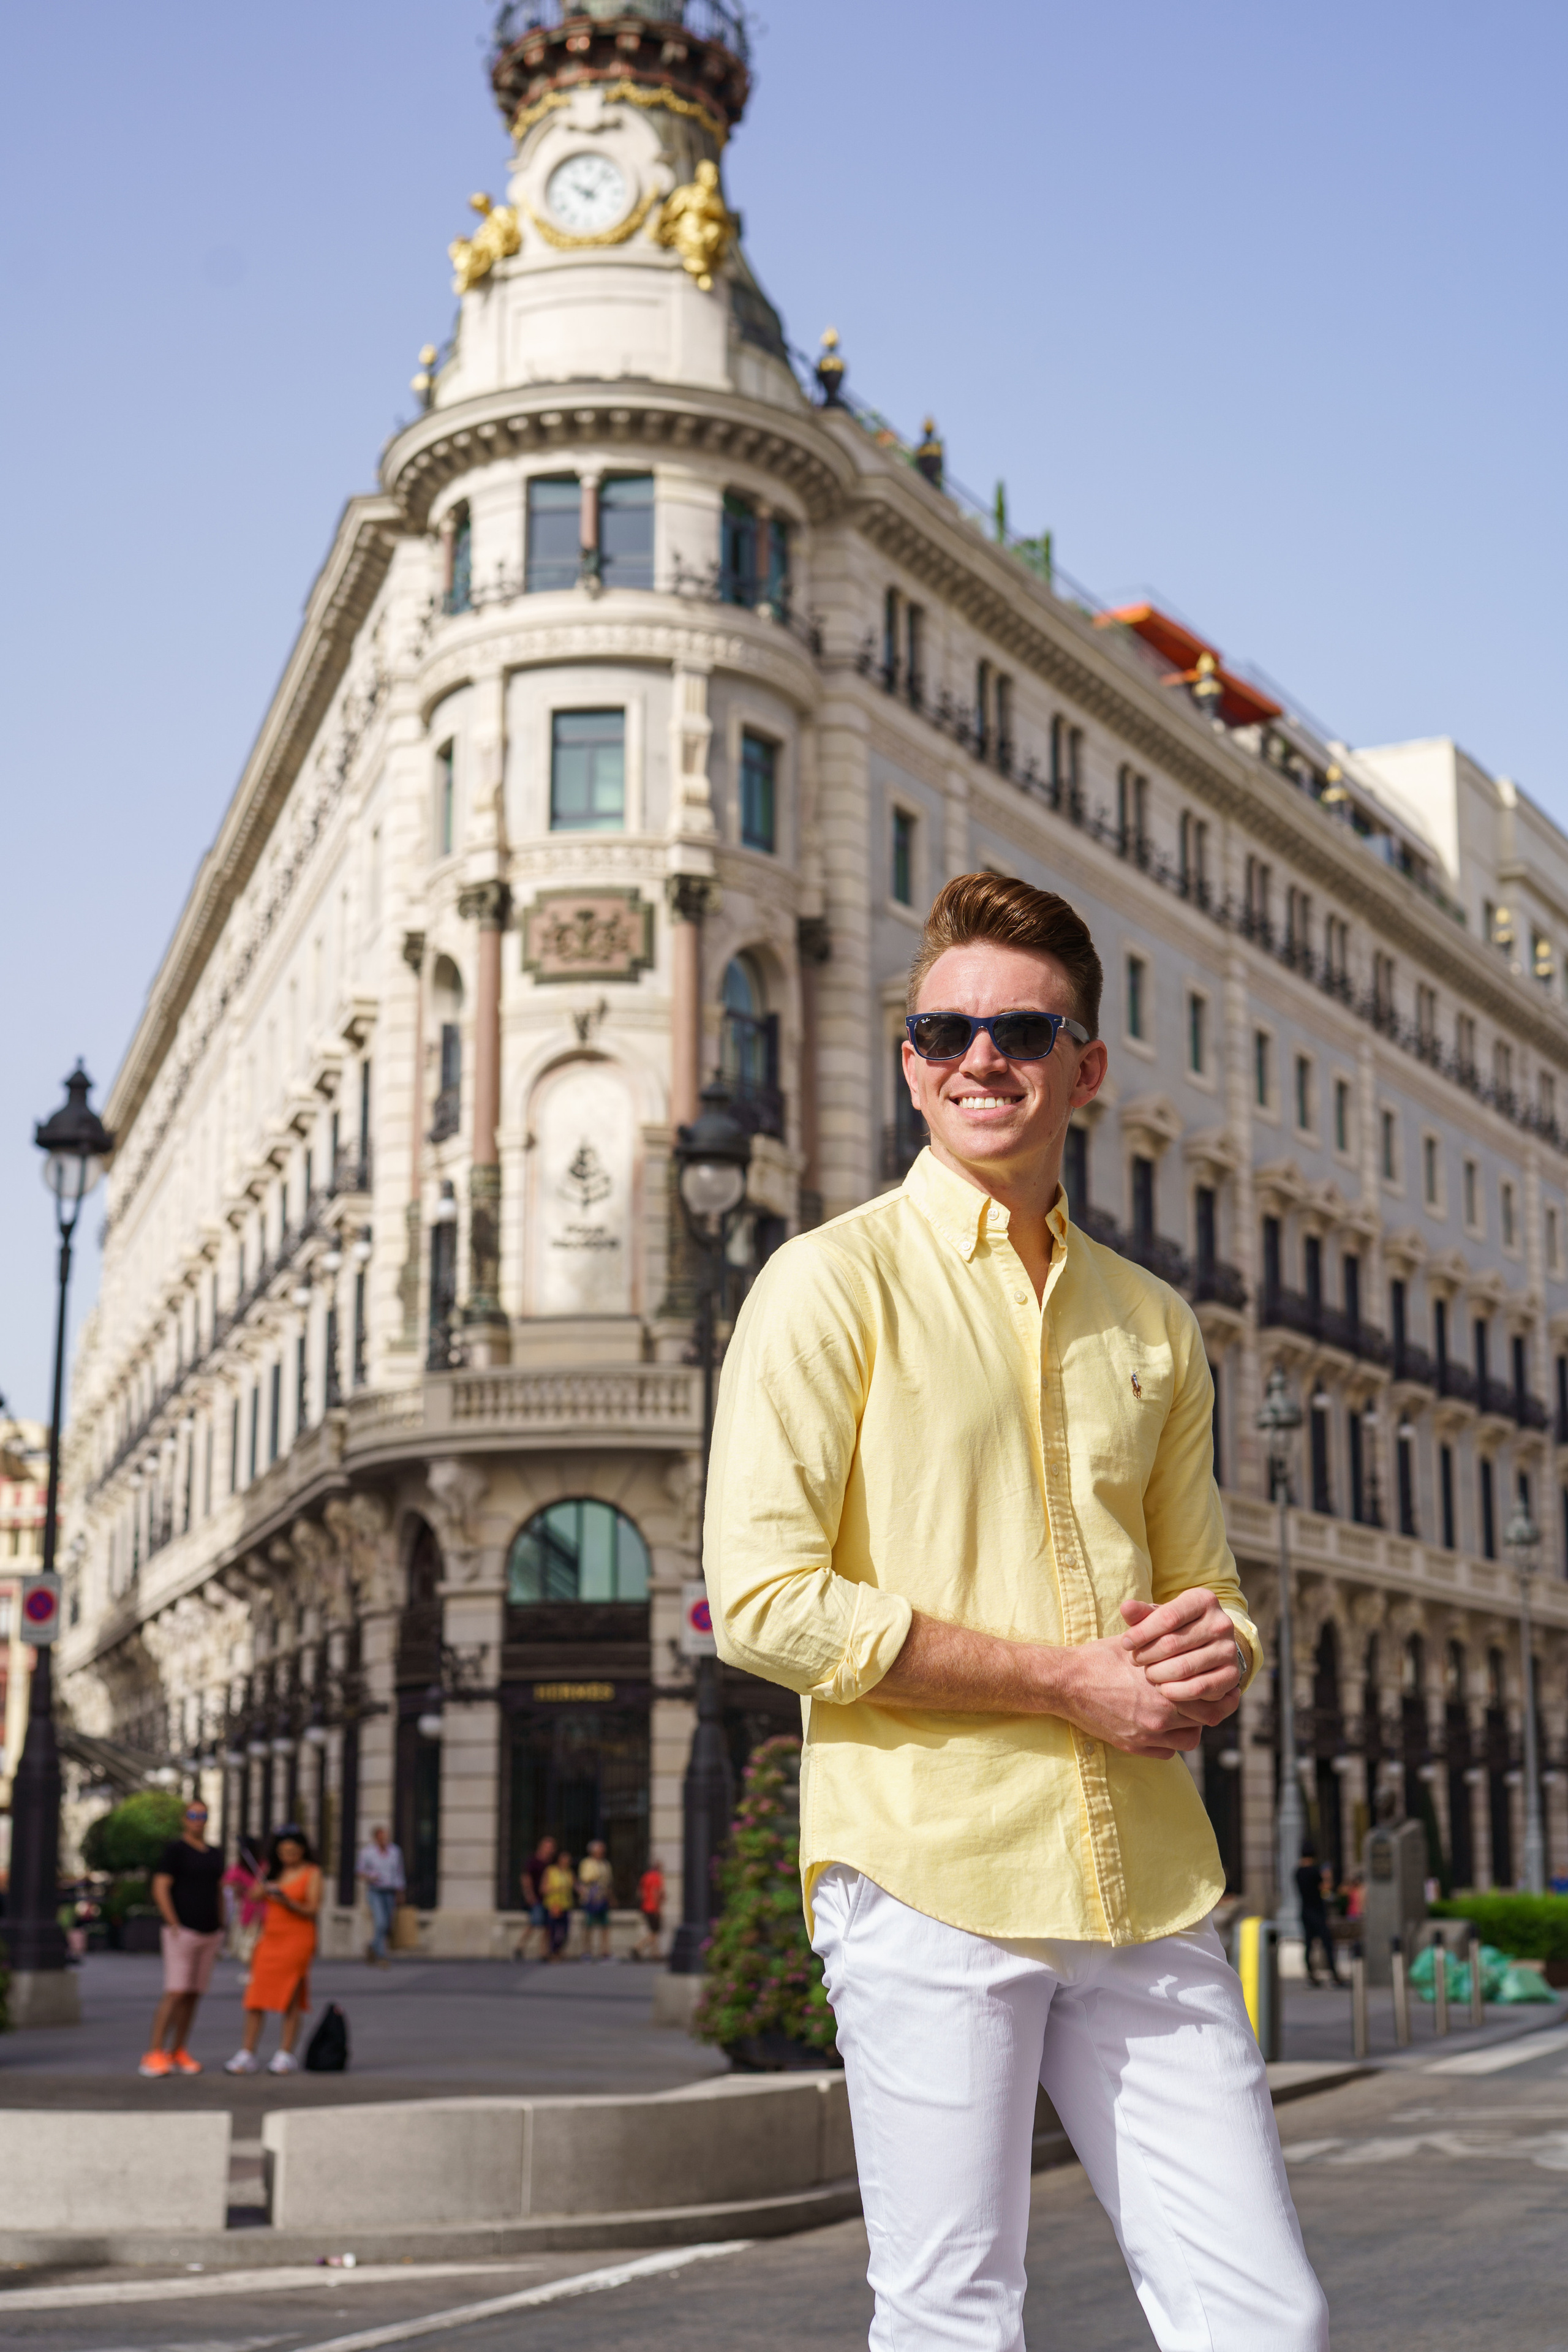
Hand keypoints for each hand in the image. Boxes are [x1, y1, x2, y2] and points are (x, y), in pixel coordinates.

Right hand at [1048, 1635, 1206, 1757]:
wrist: (1065, 1682)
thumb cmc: (1099, 1658)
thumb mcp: (1135, 1644)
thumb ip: (1165, 1645)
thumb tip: (1188, 1637)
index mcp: (1164, 1687)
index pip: (1209, 1696)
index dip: (1218, 1691)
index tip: (1221, 1686)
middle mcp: (1160, 1715)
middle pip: (1205, 1720)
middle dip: (1207, 1708)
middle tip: (1205, 1699)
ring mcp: (1146, 1734)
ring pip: (1189, 1739)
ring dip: (1190, 1727)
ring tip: (1183, 1713)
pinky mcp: (1132, 1745)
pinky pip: (1167, 1752)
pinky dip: (1170, 1742)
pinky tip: (1163, 1726)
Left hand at [1119, 1588, 1242, 1726]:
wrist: (1208, 1646)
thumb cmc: (1176, 1628)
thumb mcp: (1160, 1616)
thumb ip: (1142, 1614)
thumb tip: (1126, 1608)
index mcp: (1204, 1600)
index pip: (1167, 1617)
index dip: (1141, 1633)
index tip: (1125, 1643)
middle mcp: (1221, 1623)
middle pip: (1173, 1643)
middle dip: (1147, 1655)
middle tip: (1135, 1661)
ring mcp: (1229, 1650)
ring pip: (1184, 1667)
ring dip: (1158, 1674)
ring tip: (1148, 1674)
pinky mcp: (1232, 1675)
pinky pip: (1199, 1688)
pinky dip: (1176, 1692)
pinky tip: (1162, 1689)